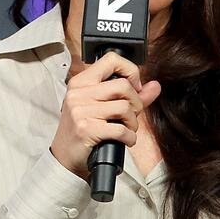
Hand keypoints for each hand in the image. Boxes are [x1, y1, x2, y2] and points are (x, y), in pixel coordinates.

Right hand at [50, 51, 161, 178]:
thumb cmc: (84, 131)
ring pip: (125, 107)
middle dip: (135, 103)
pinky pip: (121, 129)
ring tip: (127, 129)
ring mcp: (81, 110)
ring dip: (133, 122)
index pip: (112, 60)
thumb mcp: (103, 108)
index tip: (134, 87)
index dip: (130, 71)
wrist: (64, 158)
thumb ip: (131, 96)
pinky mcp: (86, 129)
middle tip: (132, 114)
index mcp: (81, 82)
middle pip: (123, 85)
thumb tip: (155, 86)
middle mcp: (78, 93)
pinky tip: (125, 140)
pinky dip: (130, 137)